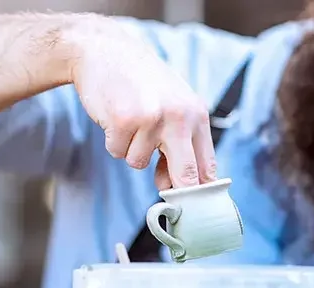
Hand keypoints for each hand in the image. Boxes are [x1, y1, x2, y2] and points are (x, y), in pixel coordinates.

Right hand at [69, 15, 216, 189]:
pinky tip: (115, 117)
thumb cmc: (141, 83)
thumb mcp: (171, 107)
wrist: (106, 50)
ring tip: (129, 122)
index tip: (196, 211)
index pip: (207, 164)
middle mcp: (179, 116)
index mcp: (197, 114)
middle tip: (168, 197)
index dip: (201, 193)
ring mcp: (152, 118)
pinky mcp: (124, 120)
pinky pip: (118, 152)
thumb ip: (177, 145)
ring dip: (130, 150)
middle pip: (187, 174)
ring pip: (139, 164)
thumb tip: (172, 186)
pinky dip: (113, 141)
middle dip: (178, 191)